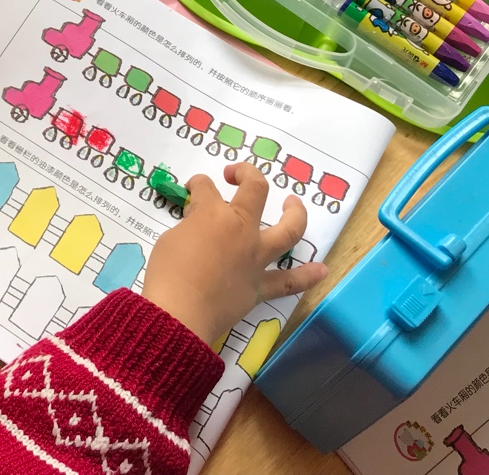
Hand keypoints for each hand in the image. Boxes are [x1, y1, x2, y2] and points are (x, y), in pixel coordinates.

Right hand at [141, 164, 327, 346]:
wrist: (180, 313)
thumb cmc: (167, 272)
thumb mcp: (170, 238)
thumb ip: (190, 225)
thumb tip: (199, 222)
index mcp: (214, 214)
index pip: (206, 188)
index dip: (197, 185)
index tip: (192, 190)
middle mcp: (242, 230)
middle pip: (256, 190)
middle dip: (247, 175)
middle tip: (236, 177)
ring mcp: (256, 258)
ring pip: (288, 231)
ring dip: (296, 214)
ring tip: (295, 204)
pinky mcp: (260, 286)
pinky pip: (288, 282)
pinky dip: (307, 276)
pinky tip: (322, 270)